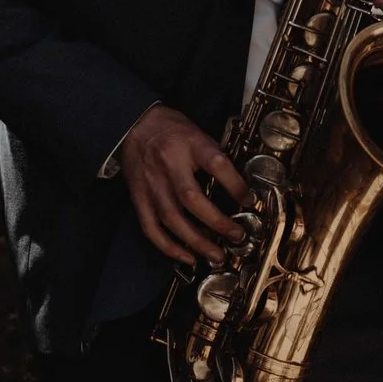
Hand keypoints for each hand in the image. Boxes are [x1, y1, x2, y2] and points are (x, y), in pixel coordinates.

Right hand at [116, 105, 248, 265]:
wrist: (133, 124)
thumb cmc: (170, 129)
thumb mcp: (198, 133)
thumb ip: (215, 157)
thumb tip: (240, 186)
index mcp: (189, 144)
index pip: (216, 164)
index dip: (235, 185)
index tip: (249, 200)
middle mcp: (168, 164)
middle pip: (191, 198)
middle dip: (216, 222)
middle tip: (236, 235)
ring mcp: (151, 183)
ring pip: (171, 218)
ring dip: (196, 242)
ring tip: (216, 256)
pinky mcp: (138, 197)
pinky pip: (151, 227)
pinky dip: (168, 246)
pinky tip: (187, 257)